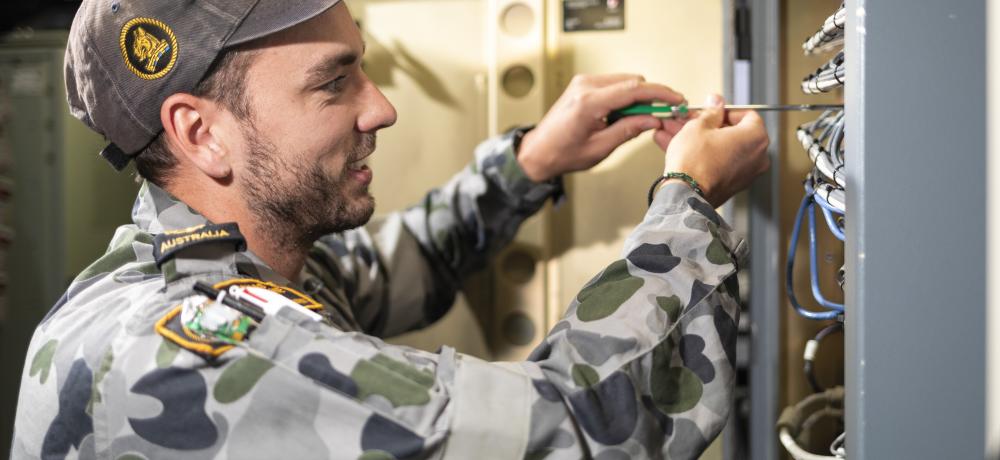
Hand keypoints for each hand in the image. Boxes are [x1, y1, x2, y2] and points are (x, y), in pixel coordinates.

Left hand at [516, 74, 684, 181]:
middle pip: (632, 82)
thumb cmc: (562, 153)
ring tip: (639, 120)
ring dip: (638, 97)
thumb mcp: (600, 148)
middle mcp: (585, 86)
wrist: (539, 151)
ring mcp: (583, 83)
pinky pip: (614, 84)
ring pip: (625, 81)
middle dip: (651, 97)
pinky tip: (624, 115)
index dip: (660, 94)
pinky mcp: (583, 85)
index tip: (677, 100)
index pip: (634, 90)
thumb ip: (628, 130)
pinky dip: (625, 96)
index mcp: (588, 102)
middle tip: (663, 115)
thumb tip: (653, 120)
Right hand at [661, 94, 769, 206]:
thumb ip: (711, 112)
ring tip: (680, 134)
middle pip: (735, 133)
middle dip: (711, 126)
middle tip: (694, 122)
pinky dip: (706, 156)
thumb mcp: (699, 126)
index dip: (725, 111)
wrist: (686, 194)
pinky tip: (684, 150)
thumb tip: (716, 103)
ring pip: (724, 149)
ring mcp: (747, 173)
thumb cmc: (695, 162)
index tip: (711, 111)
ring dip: (704, 141)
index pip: (746, 114)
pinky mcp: (733, 185)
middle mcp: (758, 156)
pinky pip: (720, 163)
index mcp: (756, 136)